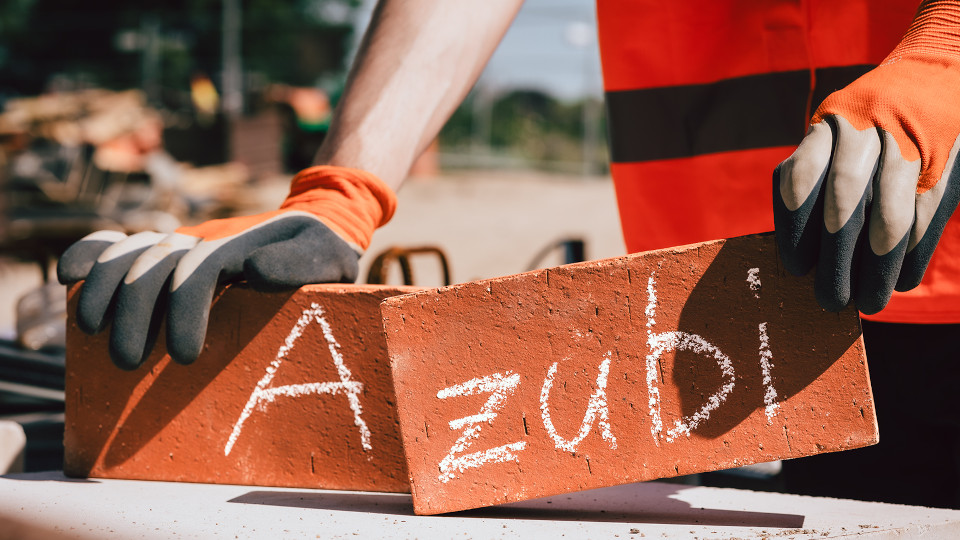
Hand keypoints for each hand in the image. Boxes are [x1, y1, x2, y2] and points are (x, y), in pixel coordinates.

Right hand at [58, 166, 395, 368]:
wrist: (314, 227)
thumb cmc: (323, 253)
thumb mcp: (328, 257)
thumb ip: (299, 263)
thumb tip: (253, 271)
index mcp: (240, 245)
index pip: (199, 270)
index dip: (186, 311)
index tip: (187, 357)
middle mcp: (204, 239)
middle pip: (155, 265)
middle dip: (135, 313)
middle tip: (129, 363)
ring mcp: (183, 243)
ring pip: (130, 254)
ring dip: (102, 289)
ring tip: (89, 331)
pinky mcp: (170, 252)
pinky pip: (122, 244)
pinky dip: (92, 253)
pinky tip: (66, 276)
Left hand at [774, 1, 959, 313]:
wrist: (938, 74)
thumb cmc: (867, 127)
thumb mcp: (834, 138)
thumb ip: (816, 182)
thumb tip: (802, 257)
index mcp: (829, 125)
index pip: (801, 176)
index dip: (795, 226)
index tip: (795, 268)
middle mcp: (866, 130)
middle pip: (845, 198)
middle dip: (836, 256)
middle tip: (829, 300)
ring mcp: (911, 145)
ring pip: (891, 214)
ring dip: (877, 266)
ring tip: (867, 302)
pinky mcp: (947, 164)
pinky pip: (927, 217)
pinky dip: (912, 255)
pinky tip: (900, 281)